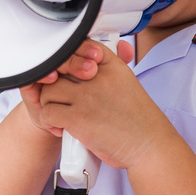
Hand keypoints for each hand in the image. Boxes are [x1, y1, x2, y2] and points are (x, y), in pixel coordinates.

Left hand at [20, 39, 171, 169]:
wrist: (149, 146)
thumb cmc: (139, 121)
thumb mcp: (127, 85)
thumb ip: (108, 71)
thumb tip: (98, 59)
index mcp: (111, 66)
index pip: (78, 48)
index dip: (68, 62)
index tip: (70, 76)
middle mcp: (97, 76)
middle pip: (59, 68)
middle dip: (55, 83)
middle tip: (59, 98)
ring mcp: (86, 96)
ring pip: (48, 90)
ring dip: (49, 103)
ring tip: (59, 114)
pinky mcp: (77, 118)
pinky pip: (47, 112)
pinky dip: (48, 122)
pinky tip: (60, 129)